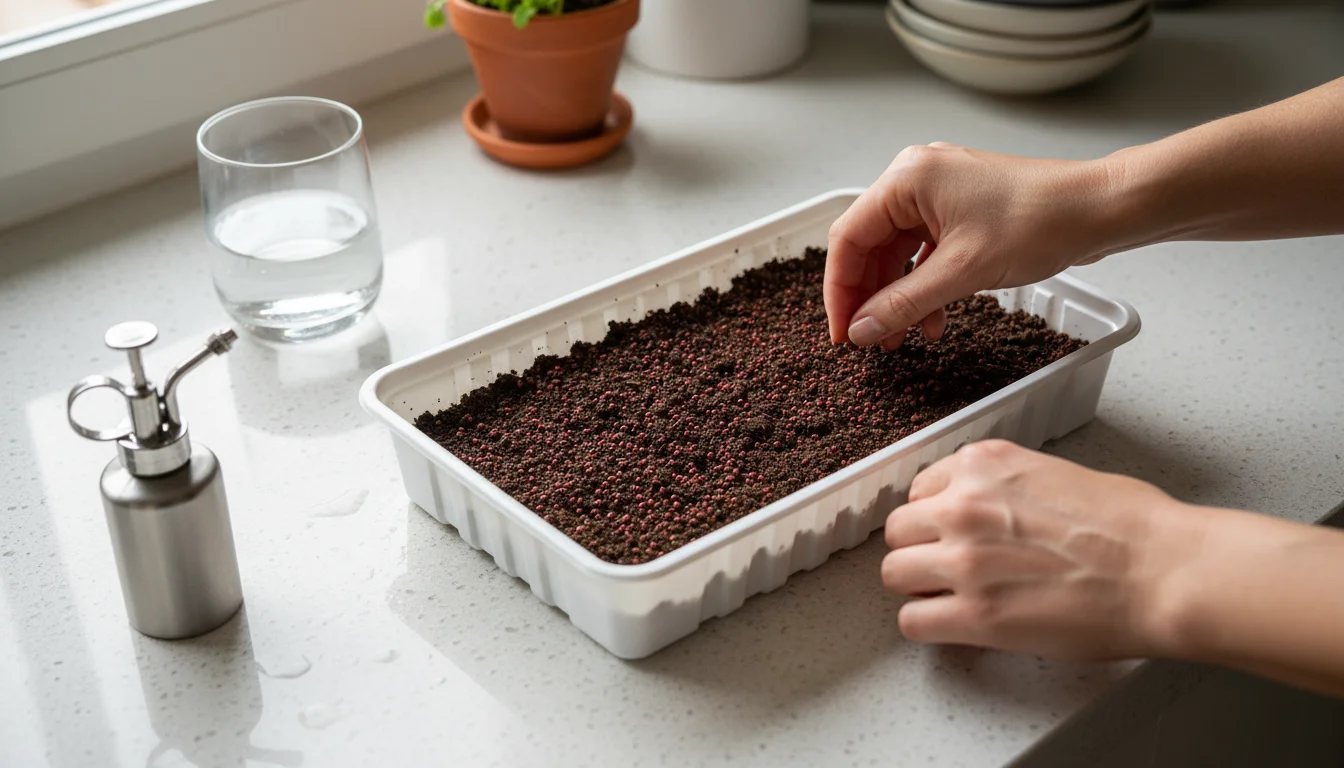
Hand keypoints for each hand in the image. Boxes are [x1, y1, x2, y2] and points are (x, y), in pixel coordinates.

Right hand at [825, 144, 1118, 348]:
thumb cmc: (1040, 223)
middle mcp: (916, 177)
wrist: (1100, 209)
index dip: (840, 291)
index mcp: (907, 179)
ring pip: (897, 252)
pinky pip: (925, 250)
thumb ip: (904, 303)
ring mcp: (940, 192)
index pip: (849, 238)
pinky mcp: (961, 208)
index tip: (843, 333)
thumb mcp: (962, 272)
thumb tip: (862, 330)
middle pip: (869, 245)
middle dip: (869, 297)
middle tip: (869, 340)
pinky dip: (924, 285)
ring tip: (901, 339)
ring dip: (898, 297)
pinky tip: (932, 319)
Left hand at [881, 440, 1193, 660]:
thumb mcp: (1056, 474)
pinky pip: (913, 622)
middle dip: (920, 551)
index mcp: (983, 466)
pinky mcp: (975, 614)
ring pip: (894, 574)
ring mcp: (964, 560)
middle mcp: (963, 506)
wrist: (1164, 571)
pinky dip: (928, 627)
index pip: (919, 490)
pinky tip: (953, 626)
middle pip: (897, 531)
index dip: (934, 518)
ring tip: (950, 599)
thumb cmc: (1133, 526)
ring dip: (919, 588)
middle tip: (947, 569)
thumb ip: (1006, 488)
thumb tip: (992, 509)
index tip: (948, 534)